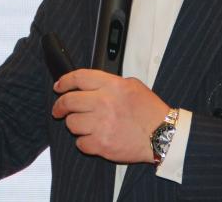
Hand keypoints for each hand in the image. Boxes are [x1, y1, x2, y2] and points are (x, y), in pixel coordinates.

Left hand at [51, 69, 170, 163]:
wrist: (163, 135)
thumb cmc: (150, 112)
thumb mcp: (133, 85)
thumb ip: (110, 82)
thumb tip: (90, 84)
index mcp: (112, 86)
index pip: (78, 78)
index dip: (64, 81)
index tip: (58, 87)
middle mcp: (104, 103)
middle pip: (68, 101)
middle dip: (60, 106)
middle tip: (59, 110)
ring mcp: (101, 124)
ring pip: (71, 123)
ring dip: (75, 125)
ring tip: (84, 125)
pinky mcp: (102, 144)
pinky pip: (80, 143)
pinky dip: (84, 142)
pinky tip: (93, 139)